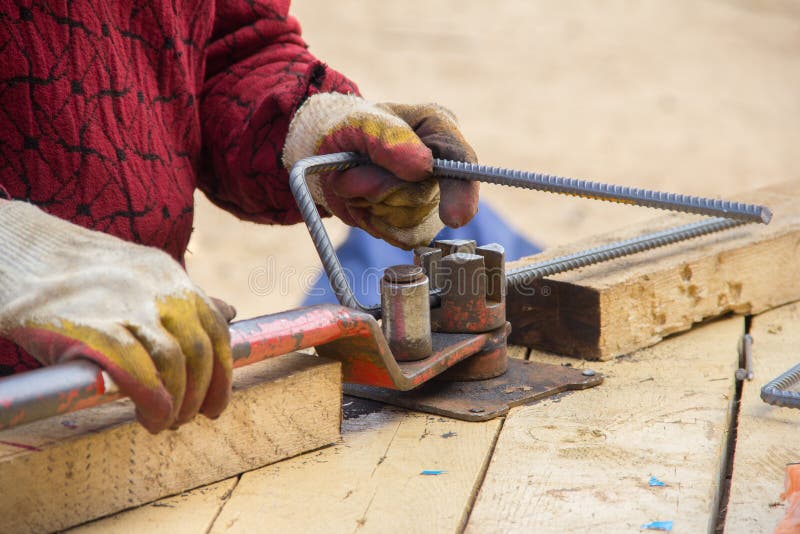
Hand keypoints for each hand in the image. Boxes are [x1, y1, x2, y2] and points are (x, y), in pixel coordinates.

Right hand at [0, 200, 232, 432]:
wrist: (16, 252)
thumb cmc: (77, 272)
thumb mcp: (141, 274)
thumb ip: (184, 298)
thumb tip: (231, 314)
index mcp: (171, 275)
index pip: (215, 329)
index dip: (222, 372)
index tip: (216, 401)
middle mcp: (158, 288)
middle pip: (199, 350)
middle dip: (202, 393)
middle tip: (189, 418)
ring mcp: (127, 306)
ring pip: (174, 362)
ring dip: (177, 402)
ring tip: (164, 421)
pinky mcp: (93, 328)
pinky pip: (138, 370)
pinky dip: (152, 398)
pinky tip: (151, 414)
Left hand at [282, 93, 478, 248]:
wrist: (329, 152)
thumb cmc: (349, 128)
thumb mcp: (361, 121)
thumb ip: (389, 138)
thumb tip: (424, 167)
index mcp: (438, 130)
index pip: (461, 161)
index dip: (462, 192)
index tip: (454, 218)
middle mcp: (441, 166)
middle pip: (422, 197)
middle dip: (378, 189)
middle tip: (348, 173)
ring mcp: (430, 198)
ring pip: (406, 219)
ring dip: (367, 203)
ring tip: (352, 181)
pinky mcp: (414, 224)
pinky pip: (397, 235)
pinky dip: (369, 220)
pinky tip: (361, 201)